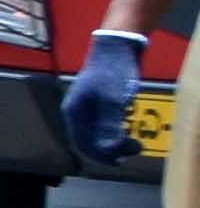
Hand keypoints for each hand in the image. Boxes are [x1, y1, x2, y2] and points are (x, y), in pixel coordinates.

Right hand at [62, 24, 155, 171]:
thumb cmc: (112, 71)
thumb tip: (110, 149)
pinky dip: (114, 130)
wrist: (116, 47)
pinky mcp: (97, 103)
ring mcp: (86, 107)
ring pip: (97, 133)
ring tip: (133, 142)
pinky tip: (127, 128)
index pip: (83, 143)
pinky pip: (102, 124)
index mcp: (73, 112)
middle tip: (133, 149)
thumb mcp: (114, 100)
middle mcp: (76, 112)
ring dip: (114, 141)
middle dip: (110, 149)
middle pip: (89, 140)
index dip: (101, 156)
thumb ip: (110, 126)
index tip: (120, 160)